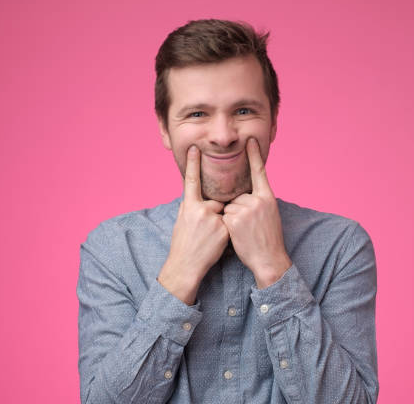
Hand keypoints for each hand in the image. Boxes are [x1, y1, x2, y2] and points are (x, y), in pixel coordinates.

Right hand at [158, 146, 228, 304]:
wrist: (186, 265)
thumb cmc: (183, 244)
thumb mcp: (182, 220)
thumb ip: (191, 205)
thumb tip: (194, 193)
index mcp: (188, 206)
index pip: (191, 181)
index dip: (192, 164)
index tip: (195, 148)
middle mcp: (199, 210)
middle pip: (216, 201)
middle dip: (216, 212)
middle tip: (205, 229)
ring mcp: (212, 219)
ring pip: (225, 212)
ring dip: (222, 223)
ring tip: (210, 238)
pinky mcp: (224, 230)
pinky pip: (231, 224)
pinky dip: (228, 232)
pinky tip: (217, 243)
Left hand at [222, 138, 291, 288]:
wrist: (269, 260)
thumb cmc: (268, 239)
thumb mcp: (270, 215)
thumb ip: (259, 201)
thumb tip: (246, 194)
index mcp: (268, 197)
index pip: (259, 172)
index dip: (254, 155)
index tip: (250, 140)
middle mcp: (258, 201)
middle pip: (237, 196)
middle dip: (237, 209)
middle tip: (249, 226)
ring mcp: (246, 210)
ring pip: (229, 206)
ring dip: (232, 218)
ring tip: (244, 232)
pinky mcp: (234, 220)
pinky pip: (224, 216)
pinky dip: (227, 226)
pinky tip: (238, 235)